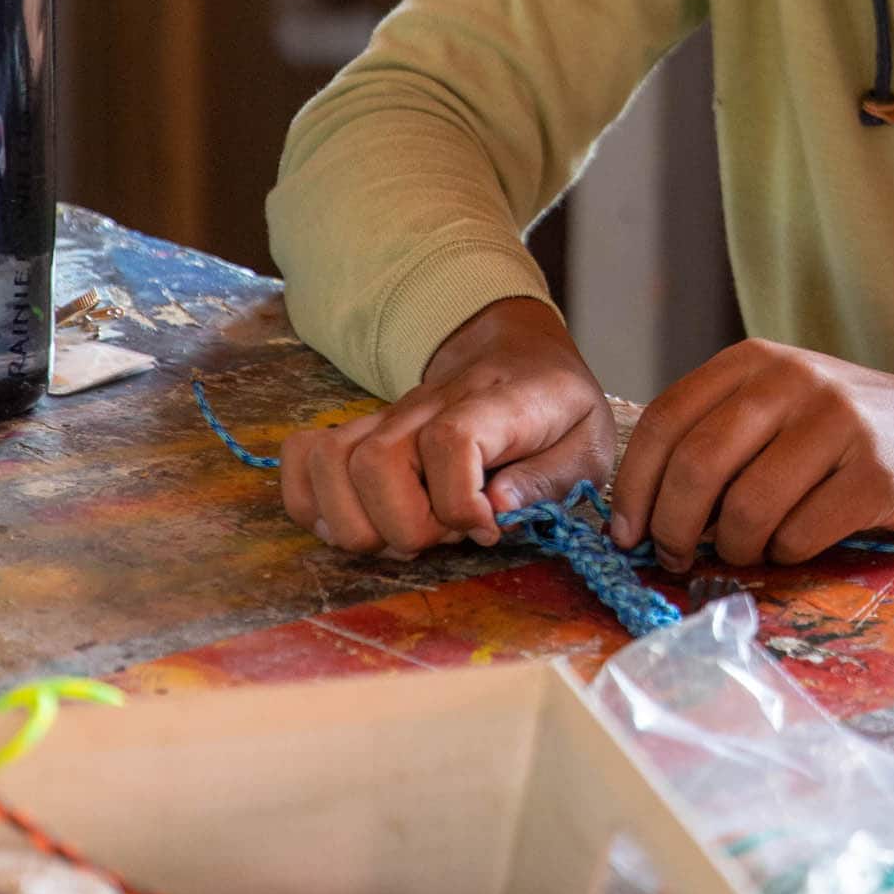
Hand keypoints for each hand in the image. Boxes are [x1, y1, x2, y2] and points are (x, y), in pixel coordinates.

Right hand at [279, 296, 616, 559]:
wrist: (520, 357)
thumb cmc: (557, 410)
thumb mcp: (590, 444)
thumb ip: (550, 480)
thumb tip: (495, 509)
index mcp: (497, 403)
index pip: (452, 442)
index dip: (460, 503)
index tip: (486, 530)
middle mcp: (430, 405)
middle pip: (377, 462)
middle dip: (405, 527)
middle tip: (443, 536)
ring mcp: (388, 416)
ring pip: (331, 463)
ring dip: (357, 522)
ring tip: (403, 534)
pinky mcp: (361, 431)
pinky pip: (304, 456)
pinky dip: (310, 501)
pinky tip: (352, 521)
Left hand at [610, 340, 893, 574]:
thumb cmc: (831, 429)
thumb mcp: (769, 405)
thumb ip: (709, 437)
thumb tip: (639, 514)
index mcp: (751, 362)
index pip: (666, 421)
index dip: (634, 486)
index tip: (626, 533)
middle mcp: (792, 381)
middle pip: (698, 467)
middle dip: (672, 528)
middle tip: (674, 556)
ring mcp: (838, 424)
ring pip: (747, 510)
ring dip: (734, 548)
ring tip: (747, 548)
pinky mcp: (875, 474)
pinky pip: (799, 535)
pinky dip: (784, 554)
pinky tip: (794, 542)